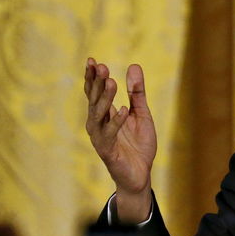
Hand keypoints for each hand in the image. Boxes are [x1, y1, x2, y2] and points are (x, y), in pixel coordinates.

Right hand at [84, 58, 156, 222]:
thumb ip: (137, 93)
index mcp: (105, 115)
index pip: (95, 92)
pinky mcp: (108, 151)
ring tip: (111, 82)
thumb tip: (134, 65)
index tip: (92, 60)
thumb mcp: (142, 114)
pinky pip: (110, 134)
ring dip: (105, 98)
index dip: (93, 77)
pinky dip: (116, 121)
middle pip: (94, 100)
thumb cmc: (138, 145)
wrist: (140, 175)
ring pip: (99, 115)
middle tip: (100, 66)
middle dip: (97, 83)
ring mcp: (101, 138)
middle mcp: (98, 125)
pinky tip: (123, 109)